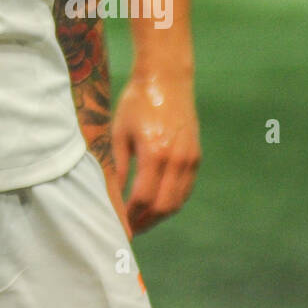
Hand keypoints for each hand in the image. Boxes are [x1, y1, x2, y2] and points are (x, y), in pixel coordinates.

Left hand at [112, 72, 200, 233]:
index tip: (120, 224)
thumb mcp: (119, 132)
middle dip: (145, 222)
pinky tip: (157, 203)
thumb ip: (117, 166)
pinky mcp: (196, 156)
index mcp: (154, 153)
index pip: (143, 198)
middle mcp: (176, 160)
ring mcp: (190, 159)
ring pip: (177, 201)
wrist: (166, 78)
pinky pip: (185, 189)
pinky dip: (172, 201)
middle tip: (130, 228)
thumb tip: (111, 195)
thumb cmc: (137, 102)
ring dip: (159, 215)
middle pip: (163, 206)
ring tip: (141, 220)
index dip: (131, 216)